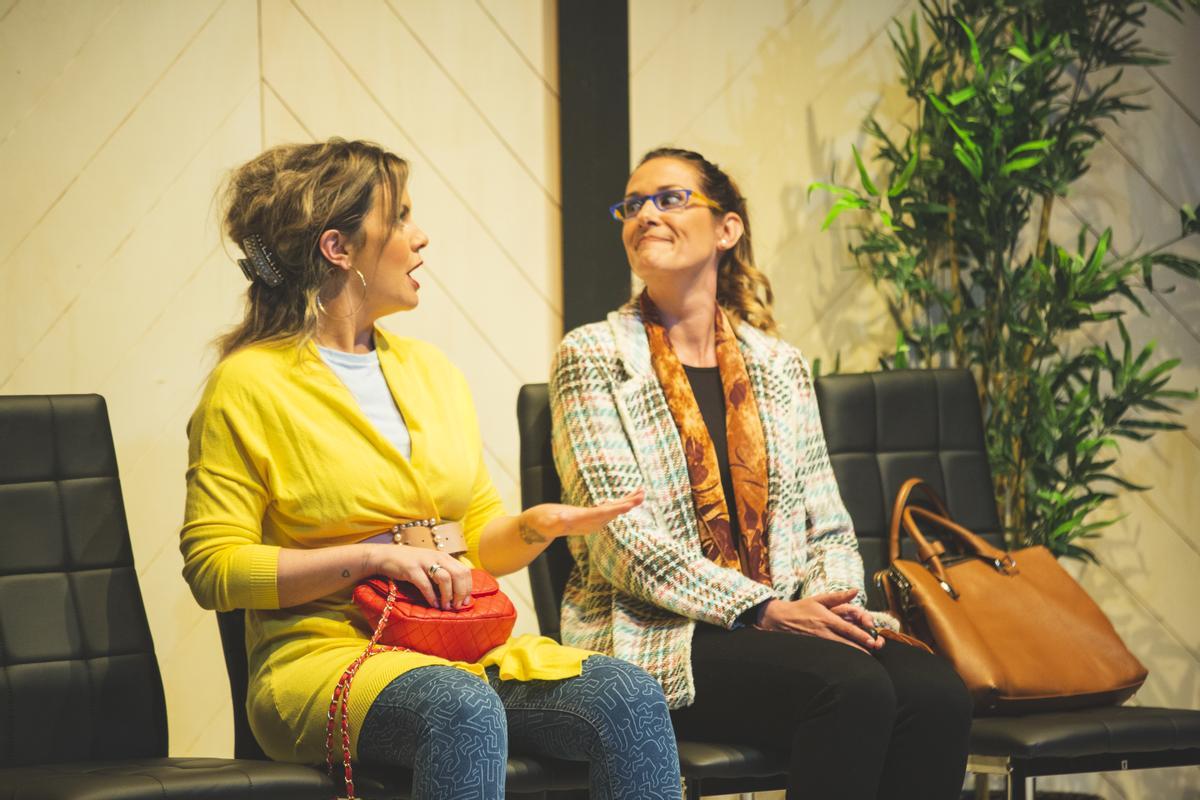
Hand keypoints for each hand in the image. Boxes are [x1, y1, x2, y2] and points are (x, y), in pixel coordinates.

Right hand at [368, 544, 473, 610]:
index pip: (464, 570)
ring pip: (445, 578)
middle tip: (457, 606)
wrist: (386, 556)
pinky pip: (425, 584)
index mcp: (444, 557)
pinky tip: (434, 604)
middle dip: (461, 593)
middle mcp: (437, 557)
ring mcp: (424, 562)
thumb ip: (443, 573)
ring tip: (446, 607)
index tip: (466, 601)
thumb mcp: (430, 564)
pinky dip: (431, 596)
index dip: (468, 587)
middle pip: (458, 574)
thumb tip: (457, 593)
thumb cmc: (410, 563)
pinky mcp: (411, 569)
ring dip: (448, 595)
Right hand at [517, 489, 645, 543]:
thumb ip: (551, 521)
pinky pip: (607, 511)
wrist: (537, 529)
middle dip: (626, 504)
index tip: (629, 505)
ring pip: (612, 512)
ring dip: (626, 503)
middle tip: (642, 495)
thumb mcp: (542, 521)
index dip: (615, 509)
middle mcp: (588, 524)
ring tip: (641, 494)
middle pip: (611, 513)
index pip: (600, 515)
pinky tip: (626, 500)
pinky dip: (618, 504)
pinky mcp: (588, 518)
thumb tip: (560, 519)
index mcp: (579, 521)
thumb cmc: (538, 523)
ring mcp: (589, 522)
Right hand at [757, 589, 883, 653]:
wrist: (780, 619)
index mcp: (826, 618)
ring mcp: (818, 641)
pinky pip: (830, 655)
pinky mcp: (814, 647)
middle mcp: (823, 631)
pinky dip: (840, 658)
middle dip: (860, 649)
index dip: (860, 636)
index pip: (847, 629)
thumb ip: (839, 596)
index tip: (872, 641)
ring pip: (839, 650)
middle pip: (845, 643)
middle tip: (873, 653)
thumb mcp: (819, 599)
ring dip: (852, 655)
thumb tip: (855, 591)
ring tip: (865, 660)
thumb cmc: (801, 608)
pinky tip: (847, 662)